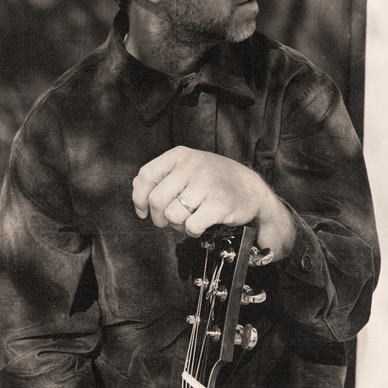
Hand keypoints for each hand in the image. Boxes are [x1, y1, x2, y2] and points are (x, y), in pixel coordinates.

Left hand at [132, 146, 295, 260]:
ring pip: (172, 215)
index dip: (139, 197)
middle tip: (166, 221)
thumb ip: (160, 175)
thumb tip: (137, 189)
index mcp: (179, 155)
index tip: (143, 210)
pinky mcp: (219, 205)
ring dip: (176, 225)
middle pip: (157, 199)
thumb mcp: (186, 166)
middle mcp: (192, 167)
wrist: (251, 187)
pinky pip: (191, 226)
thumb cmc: (213, 178)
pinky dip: (191, 231)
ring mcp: (206, 185)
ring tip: (186, 220)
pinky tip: (199, 225)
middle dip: (158, 217)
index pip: (146, 175)